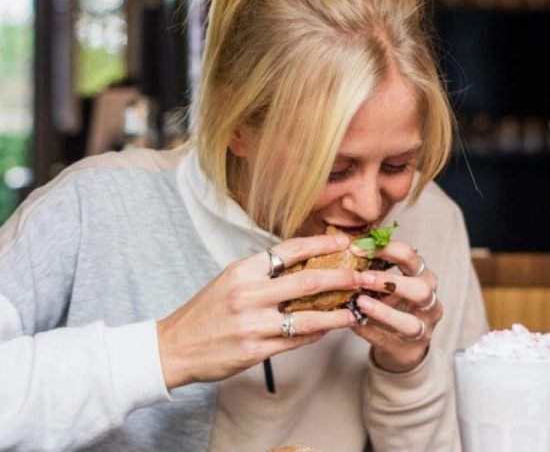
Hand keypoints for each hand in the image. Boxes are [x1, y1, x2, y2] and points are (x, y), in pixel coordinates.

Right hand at [157, 233, 365, 389]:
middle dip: (341, 277)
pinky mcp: (255, 350)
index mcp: (242, 270)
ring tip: (354, 310)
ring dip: (337, 313)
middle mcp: (248, 293)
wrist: (175, 346)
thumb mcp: (229, 280)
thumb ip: (261, 273)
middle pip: (307, 281)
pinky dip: (316, 333)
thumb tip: (299, 265)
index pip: (290, 250)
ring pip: (308, 316)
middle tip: (362, 275)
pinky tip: (328, 328)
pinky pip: (296, 340)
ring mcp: (253, 324)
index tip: (344, 243)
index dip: (321, 245)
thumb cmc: (205, 311)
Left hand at [350, 241, 440, 372]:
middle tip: (361, 278)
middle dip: (390, 282)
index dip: (385, 250)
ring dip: (383, 311)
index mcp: (423, 276)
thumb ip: (373, 265)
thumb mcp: (387, 282)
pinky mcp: (409, 350)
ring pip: (410, 322)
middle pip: (420, 289)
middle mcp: (429, 302)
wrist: (401, 343)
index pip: (410, 256)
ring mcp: (423, 329)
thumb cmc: (391, 303)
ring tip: (360, 302)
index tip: (356, 248)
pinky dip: (370, 331)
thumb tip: (348, 243)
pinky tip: (353, 322)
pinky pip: (389, 341)